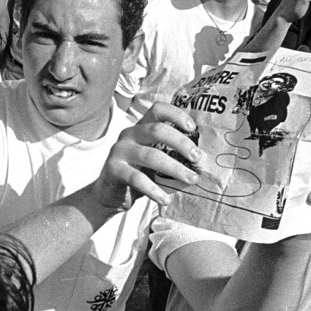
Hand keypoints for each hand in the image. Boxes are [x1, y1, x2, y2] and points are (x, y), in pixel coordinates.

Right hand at [87, 102, 204, 211]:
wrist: (108, 193)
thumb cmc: (138, 173)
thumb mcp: (154, 159)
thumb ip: (170, 154)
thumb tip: (202, 160)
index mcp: (141, 127)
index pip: (157, 110)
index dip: (176, 115)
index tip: (192, 128)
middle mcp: (129, 134)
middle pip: (157, 130)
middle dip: (181, 143)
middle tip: (197, 158)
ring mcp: (119, 151)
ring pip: (150, 155)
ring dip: (174, 168)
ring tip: (191, 180)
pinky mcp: (113, 169)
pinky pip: (137, 178)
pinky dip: (154, 190)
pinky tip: (166, 200)